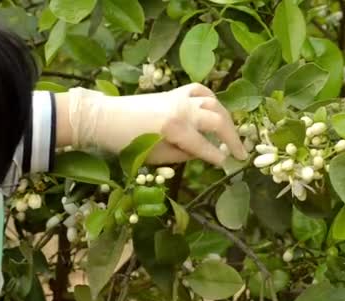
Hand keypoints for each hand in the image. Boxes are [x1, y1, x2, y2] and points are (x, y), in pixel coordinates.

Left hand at [64, 83, 246, 165]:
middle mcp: (182, 110)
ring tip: (230, 134)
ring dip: (226, 119)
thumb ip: (183, 155)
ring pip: (214, 104)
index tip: (228, 165)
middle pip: (218, 121)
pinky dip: (212, 100)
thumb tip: (203, 153)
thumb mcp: (155, 157)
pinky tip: (214, 110)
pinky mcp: (175, 92)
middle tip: (241, 153)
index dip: (218, 157)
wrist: (104, 117)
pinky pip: (201, 92)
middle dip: (232, 138)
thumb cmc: (126, 143)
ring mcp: (179, 98)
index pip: (205, 146)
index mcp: (175, 129)